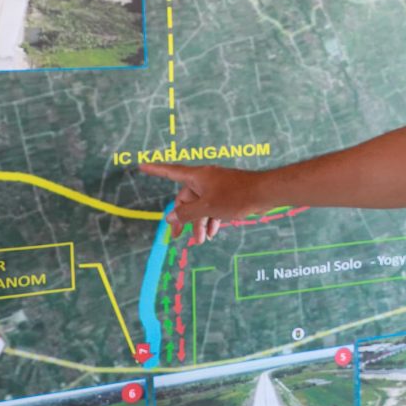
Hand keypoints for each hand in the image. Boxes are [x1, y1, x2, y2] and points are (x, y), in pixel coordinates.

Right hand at [140, 164, 260, 242]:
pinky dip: (212, 218)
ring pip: (201, 205)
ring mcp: (217, 186)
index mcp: (196, 177)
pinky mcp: (228, 193)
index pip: (170, 171)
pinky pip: (213, 206)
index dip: (155, 170)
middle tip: (179, 238)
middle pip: (186, 198)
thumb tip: (169, 218)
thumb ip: (186, 214)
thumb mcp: (207, 208)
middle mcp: (205, 179)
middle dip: (184, 218)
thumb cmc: (235, 197)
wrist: (265, 193)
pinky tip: (214, 232)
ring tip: (202, 240)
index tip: (141, 165)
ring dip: (199, 222)